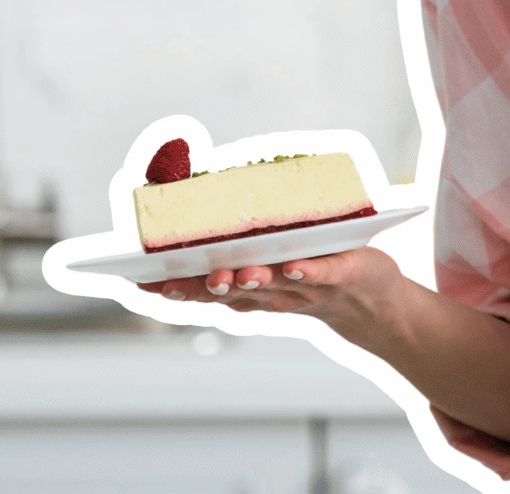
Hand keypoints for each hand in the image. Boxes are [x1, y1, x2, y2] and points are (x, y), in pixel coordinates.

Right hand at [136, 244, 402, 338]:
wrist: (370, 302)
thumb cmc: (314, 272)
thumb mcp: (272, 261)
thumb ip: (240, 245)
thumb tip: (205, 207)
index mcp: (249, 289)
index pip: (204, 291)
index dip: (172, 288)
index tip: (139, 281)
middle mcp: (271, 293)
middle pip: (232, 292)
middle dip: (204, 286)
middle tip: (177, 281)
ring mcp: (304, 287)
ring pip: (273, 285)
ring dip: (252, 278)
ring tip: (236, 271)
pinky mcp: (340, 275)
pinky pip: (321, 274)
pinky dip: (306, 271)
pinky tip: (293, 264)